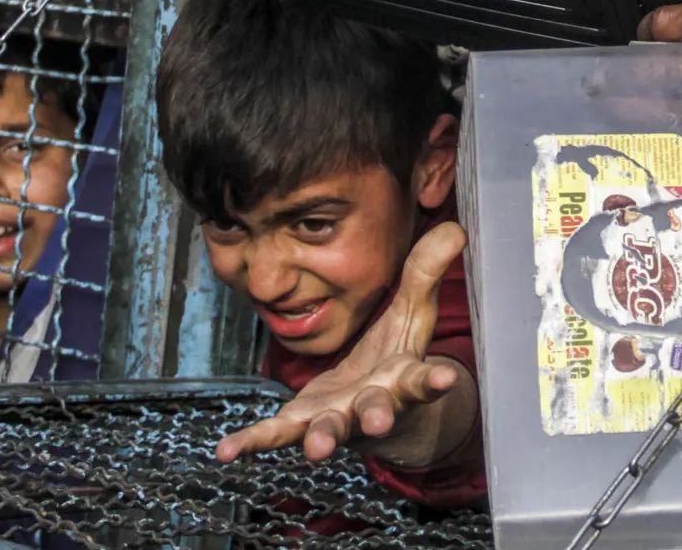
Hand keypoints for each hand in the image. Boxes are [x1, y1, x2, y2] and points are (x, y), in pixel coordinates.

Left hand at [216, 223, 469, 462]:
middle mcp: (372, 404)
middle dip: (376, 414)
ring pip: (331, 429)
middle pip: (377, 410)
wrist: (373, 408)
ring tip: (316, 449)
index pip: (421, 379)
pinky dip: (252, 442)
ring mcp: (336, 418)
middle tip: (376, 420)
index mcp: (402, 379)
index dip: (433, 380)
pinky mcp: (301, 423)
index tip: (445, 380)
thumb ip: (426, 273)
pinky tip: (226, 451)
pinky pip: (275, 434)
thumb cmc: (394, 355)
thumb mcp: (411, 312)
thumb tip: (455, 230)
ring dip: (324, 438)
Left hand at [637, 0, 681, 171]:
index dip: (655, 25)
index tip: (649, 30)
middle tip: (628, 62)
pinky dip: (657, 124)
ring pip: (668, 101)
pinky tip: (646, 116)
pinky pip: (678, 131)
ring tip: (620, 89)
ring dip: (638, 97)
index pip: (678, 23)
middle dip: (643, 63)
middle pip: (669, 63)